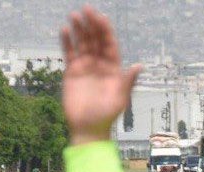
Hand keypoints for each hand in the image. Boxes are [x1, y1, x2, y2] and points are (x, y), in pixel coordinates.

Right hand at [61, 6, 141, 144]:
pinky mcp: (72, 72)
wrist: (88, 128)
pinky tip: (64, 30)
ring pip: (82, 43)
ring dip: (78, 29)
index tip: (100, 17)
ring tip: (74, 16)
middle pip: (95, 39)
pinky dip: (66, 42)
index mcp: (114, 68)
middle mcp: (100, 64)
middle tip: (86, 9)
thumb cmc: (107, 115)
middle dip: (91, 24)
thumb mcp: (120, 98)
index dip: (105, 30)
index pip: (109, 44)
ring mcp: (86, 67)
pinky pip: (69, 53)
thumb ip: (127, 81)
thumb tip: (139, 66)